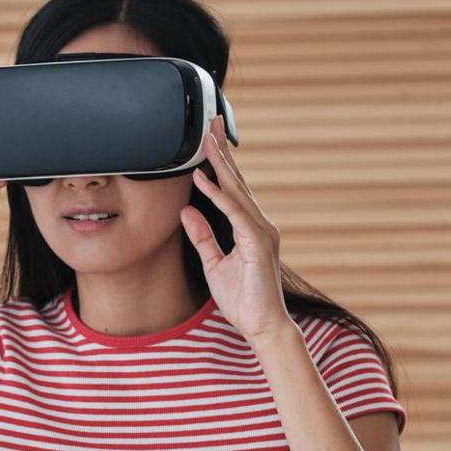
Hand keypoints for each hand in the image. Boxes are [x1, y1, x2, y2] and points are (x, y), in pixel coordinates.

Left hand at [180, 115, 294, 343]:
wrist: (263, 328)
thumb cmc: (244, 301)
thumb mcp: (214, 265)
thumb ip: (202, 237)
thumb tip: (186, 211)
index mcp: (250, 228)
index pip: (233, 189)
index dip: (220, 163)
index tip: (209, 139)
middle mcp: (259, 224)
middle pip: (237, 181)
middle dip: (222, 151)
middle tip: (210, 123)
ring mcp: (261, 232)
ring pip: (237, 190)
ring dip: (220, 164)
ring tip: (206, 140)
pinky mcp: (258, 243)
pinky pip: (235, 213)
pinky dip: (218, 195)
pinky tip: (204, 179)